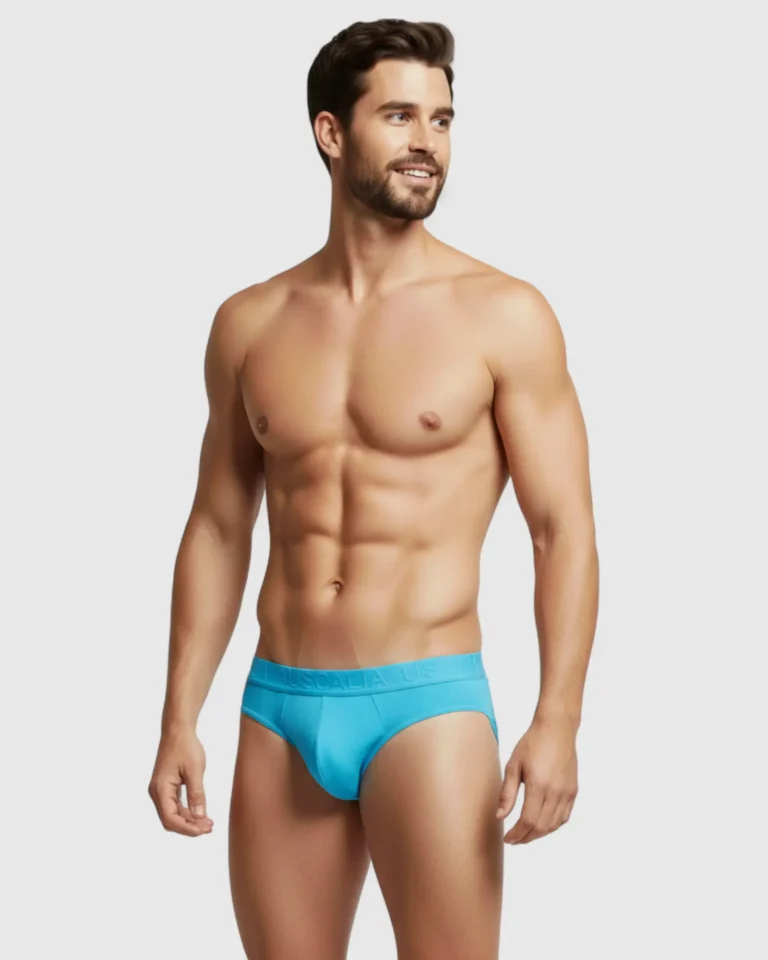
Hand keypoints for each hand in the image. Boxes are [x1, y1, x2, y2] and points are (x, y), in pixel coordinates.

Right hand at [148, 727, 213, 836]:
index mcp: (160, 789)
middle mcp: (156, 792)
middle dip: (189, 827)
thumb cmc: (185, 746)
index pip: (170, 818)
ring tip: (208, 823)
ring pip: (173, 814)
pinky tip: (200, 814)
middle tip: (209, 828)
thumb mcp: (195, 770)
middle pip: (170, 820)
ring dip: (189, 820)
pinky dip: (187, 811)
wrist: (178, 730)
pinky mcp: (166, 786)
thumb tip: (199, 817)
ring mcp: (160, 790)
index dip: (187, 828)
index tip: (203, 830)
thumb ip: (197, 794)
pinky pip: (174, 805)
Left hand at [495, 714, 577, 844]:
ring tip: (525, 833)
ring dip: (539, 833)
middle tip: (514, 839)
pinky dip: (552, 825)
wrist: (556, 728)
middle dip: (526, 837)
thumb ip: (507, 793)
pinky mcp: (573, 790)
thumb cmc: (532, 743)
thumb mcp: (513, 765)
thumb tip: (500, 816)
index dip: (517, 834)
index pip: (528, 821)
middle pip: (541, 827)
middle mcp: (556, 792)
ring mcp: (567, 792)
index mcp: (539, 785)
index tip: (507, 838)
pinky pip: (564, 817)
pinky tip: (542, 824)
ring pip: (554, 825)